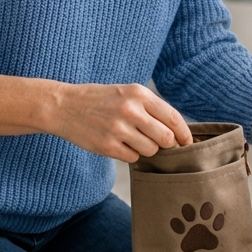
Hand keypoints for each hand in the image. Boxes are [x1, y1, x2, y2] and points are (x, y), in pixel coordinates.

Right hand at [48, 82, 192, 161]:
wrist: (65, 106)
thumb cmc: (101, 100)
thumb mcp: (127, 93)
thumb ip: (151, 109)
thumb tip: (177, 133)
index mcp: (139, 94)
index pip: (173, 118)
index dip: (184, 134)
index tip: (187, 142)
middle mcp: (131, 110)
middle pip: (166, 138)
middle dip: (166, 144)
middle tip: (157, 141)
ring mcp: (118, 129)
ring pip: (151, 150)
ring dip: (146, 149)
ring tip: (131, 138)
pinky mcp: (107, 146)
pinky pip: (133, 157)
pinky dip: (130, 154)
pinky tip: (118, 143)